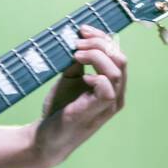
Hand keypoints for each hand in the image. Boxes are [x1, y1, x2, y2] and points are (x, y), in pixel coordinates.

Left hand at [31, 25, 126, 167]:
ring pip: (116, 69)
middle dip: (99, 43)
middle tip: (77, 42)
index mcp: (112, 84)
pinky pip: (108, 87)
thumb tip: (78, 39)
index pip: (117, 53)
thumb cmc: (60, 109)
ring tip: (76, 54)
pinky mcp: (97, 111)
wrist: (47, 137)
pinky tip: (82, 75)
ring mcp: (109, 104)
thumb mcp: (70, 78)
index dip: (102, 37)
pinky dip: (96, 76)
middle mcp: (116, 94)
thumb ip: (78, 62)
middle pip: (120, 57)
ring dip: (95, 55)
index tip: (81, 30)